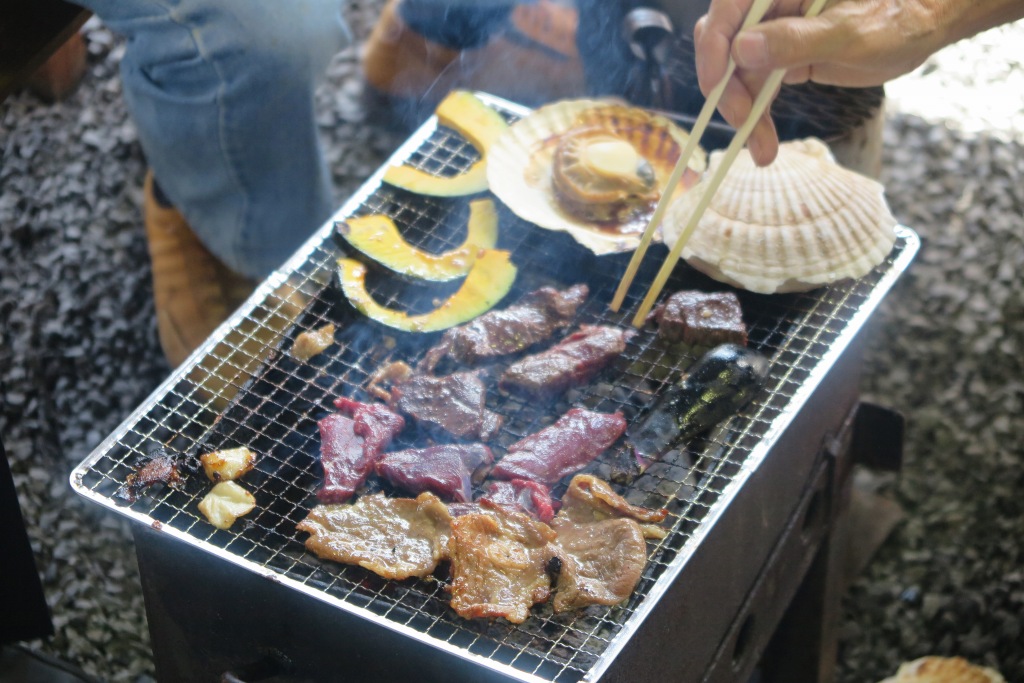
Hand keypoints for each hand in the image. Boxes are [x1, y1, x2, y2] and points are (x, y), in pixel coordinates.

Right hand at [693, 0, 1023, 164]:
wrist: (924, 24)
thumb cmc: (899, 17)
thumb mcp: (849, 34)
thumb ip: (795, 39)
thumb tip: (741, 49)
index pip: (728, 9)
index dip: (714, 48)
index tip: (717, 89)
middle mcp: (771, 2)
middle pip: (725, 43)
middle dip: (729, 89)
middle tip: (743, 125)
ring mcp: (774, 28)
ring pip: (738, 71)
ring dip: (745, 113)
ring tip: (761, 151)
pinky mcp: (781, 52)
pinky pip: (756, 83)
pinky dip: (758, 113)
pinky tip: (763, 140)